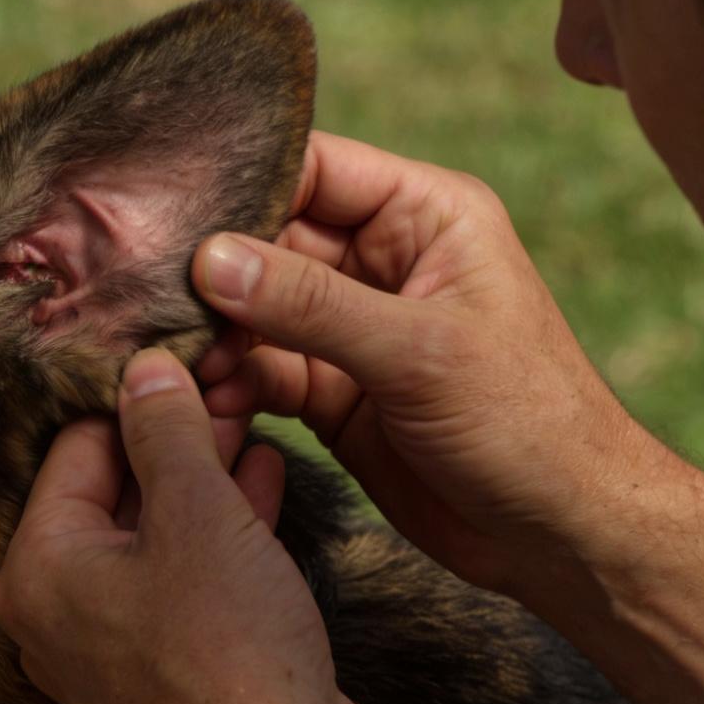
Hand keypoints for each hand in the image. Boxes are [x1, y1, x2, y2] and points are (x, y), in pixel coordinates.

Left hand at [0, 349, 397, 703]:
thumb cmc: (230, 652)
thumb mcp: (198, 513)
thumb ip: (166, 431)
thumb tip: (145, 367)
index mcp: (39, 569)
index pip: (76, 447)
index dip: (137, 396)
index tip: (182, 358)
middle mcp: (60, 609)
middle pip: (113, 489)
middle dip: (173, 435)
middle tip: (224, 383)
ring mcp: (113, 642)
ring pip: (155, 531)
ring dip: (203, 475)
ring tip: (248, 417)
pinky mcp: (167, 663)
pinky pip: (184, 574)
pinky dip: (219, 527)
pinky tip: (262, 476)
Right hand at [194, 132, 652, 602]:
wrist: (562, 534)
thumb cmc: (526, 421)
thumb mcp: (419, 351)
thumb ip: (312, 303)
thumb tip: (212, 259)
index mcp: (426, 216)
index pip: (316, 169)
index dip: (245, 181)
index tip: (167, 203)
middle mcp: (386, 261)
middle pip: (272, 238)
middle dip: (210, 268)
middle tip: (140, 290)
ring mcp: (356, 329)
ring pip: (258, 311)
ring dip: (213, 334)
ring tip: (164, 356)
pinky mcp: (337, 393)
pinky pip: (265, 371)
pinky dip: (231, 385)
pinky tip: (197, 402)